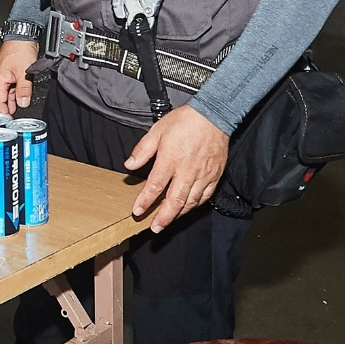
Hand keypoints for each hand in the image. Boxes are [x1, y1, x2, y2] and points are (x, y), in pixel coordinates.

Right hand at [0, 39, 39, 114]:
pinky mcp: (9, 73)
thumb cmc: (20, 49)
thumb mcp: (24, 72)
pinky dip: (11, 96)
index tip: (7, 121)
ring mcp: (3, 76)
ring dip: (7, 104)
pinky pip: (8, 88)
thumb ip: (24, 89)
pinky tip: (17, 100)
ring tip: (12, 113)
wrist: (22, 35)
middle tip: (5, 121)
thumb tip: (23, 103)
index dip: (2, 113)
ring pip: (2, 94)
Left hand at [124, 105, 228, 232]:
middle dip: (163, 217)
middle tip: (155, 228)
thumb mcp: (157, 130)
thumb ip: (142, 150)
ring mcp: (203, 175)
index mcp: (171, 160)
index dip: (145, 201)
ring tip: (168, 222)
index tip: (138, 211)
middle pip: (174, 201)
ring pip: (190, 202)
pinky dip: (195, 205)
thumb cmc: (185, 121)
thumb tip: (129, 166)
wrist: (214, 115)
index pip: (155, 186)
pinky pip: (205, 196)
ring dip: (178, 215)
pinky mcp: (214, 175)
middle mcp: (187, 171)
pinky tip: (188, 208)